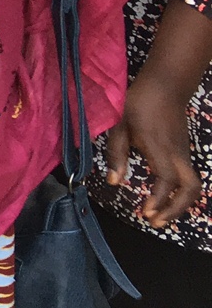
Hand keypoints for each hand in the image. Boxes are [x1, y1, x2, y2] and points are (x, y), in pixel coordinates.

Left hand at [106, 72, 204, 227]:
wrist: (165, 86)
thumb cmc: (138, 104)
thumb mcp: (119, 125)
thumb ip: (117, 154)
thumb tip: (114, 182)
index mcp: (160, 148)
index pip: (167, 180)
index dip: (159, 199)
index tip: (146, 212)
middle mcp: (177, 154)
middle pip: (191, 189)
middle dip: (176, 209)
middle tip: (155, 221)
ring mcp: (184, 153)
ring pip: (193, 185)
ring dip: (179, 203)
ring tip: (158, 215)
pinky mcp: (184, 151)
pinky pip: (187, 177)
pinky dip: (178, 192)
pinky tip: (162, 197)